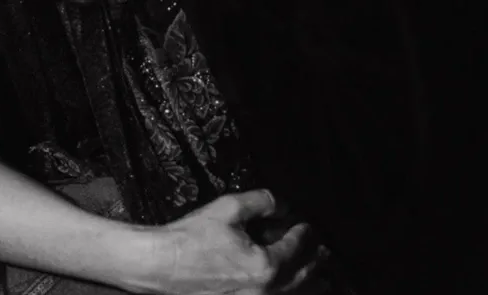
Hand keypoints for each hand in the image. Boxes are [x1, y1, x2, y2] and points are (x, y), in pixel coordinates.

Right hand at [142, 190, 314, 294]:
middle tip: (326, 252)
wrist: (161, 266)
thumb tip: (282, 203)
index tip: (308, 225)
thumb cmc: (190, 238)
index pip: (297, 247)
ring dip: (313, 284)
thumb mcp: (227, 209)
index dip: (305, 234)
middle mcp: (266, 290)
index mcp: (266, 266)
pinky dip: (291, 292)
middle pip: (305, 277)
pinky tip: (292, 288)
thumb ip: (261, 202)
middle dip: (318, 262)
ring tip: (323, 277)